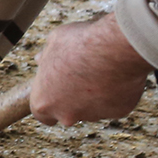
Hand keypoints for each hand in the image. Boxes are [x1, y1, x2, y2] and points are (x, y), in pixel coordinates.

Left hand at [31, 16, 150, 125]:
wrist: (114, 48)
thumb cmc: (80, 44)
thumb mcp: (54, 41)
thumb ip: (45, 57)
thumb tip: (41, 58)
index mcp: (43, 102)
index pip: (41, 112)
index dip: (49, 99)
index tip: (55, 89)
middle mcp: (66, 115)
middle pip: (66, 112)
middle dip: (72, 98)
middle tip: (80, 76)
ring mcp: (91, 116)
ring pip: (91, 108)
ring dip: (94, 93)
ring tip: (100, 69)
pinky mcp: (116, 112)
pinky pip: (113, 103)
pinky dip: (114, 92)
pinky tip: (116, 73)